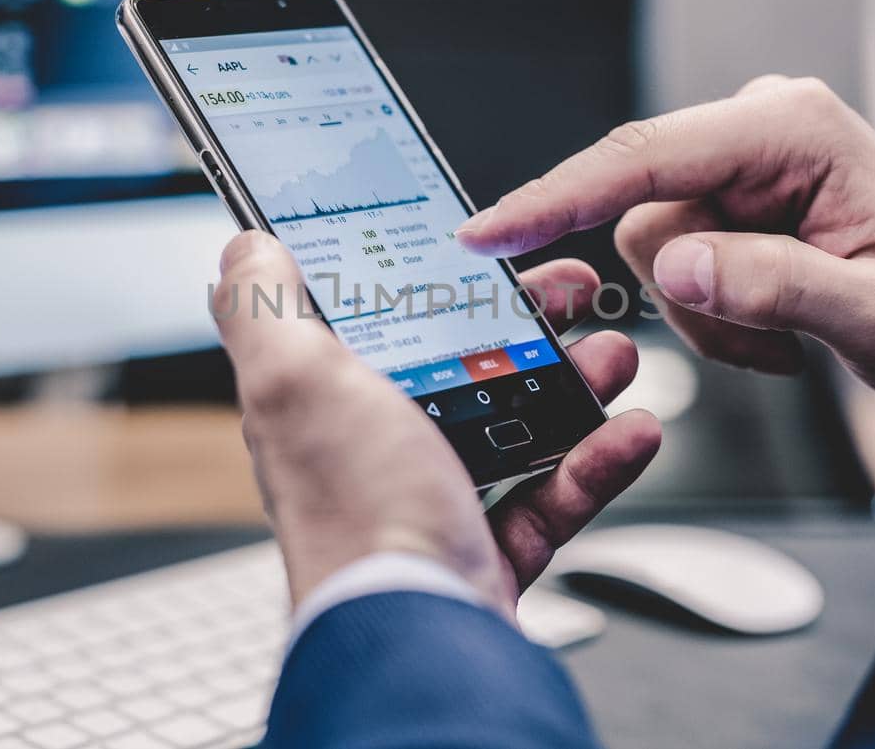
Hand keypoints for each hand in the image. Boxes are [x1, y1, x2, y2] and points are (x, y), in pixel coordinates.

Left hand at [212, 231, 660, 618]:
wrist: (421, 632)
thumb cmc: (354, 510)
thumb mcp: (293, 381)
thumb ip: (262, 309)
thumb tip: (242, 247)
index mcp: (323, 396)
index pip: (372, 314)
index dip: (425, 271)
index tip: (480, 241)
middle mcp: (374, 446)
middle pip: (457, 360)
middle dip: (524, 319)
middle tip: (571, 291)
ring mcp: (432, 498)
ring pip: (513, 422)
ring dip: (572, 382)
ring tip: (613, 354)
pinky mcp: (485, 547)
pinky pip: (550, 494)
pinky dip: (595, 462)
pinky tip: (631, 432)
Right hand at [456, 76, 874, 408]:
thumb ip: (777, 290)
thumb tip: (677, 266)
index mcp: (792, 130)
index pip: (645, 156)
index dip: (558, 195)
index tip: (488, 233)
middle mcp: (762, 131)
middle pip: (643, 210)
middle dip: (687, 293)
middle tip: (763, 340)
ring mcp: (747, 165)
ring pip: (654, 246)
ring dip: (706, 313)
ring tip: (784, 337)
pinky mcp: (739, 198)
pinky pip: (677, 262)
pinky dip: (715, 313)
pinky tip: (777, 326)